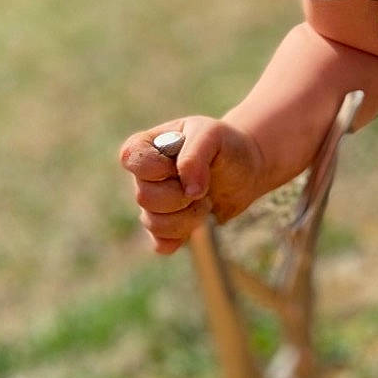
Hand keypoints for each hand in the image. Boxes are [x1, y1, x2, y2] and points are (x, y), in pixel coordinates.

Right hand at [118, 117, 266, 254]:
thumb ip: (195, 154)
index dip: (158, 167)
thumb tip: (189, 190)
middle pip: (144, 197)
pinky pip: (161, 243)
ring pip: (152, 223)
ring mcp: (155, 204)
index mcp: (147, 146)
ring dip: (188, 216)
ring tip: (206, 200)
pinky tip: (199, 224)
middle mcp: (144, 177)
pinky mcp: (169, 227)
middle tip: (203, 185)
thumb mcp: (213, 134)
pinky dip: (182, 237)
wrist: (246, 169)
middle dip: (180, 195)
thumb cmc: (225, 145)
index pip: (131, 158)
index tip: (181, 163)